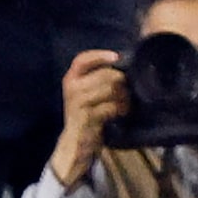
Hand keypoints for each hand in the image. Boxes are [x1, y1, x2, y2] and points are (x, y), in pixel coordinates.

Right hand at [50, 49, 129, 187]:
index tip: (117, 57)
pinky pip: (111, 106)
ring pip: (110, 89)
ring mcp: (77, 103)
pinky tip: (120, 113)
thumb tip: (123, 64)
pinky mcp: (86, 117)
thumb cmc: (86, 114)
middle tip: (127, 91)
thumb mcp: (86, 93)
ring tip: (124, 104)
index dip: (100, 56)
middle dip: (121, 82)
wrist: (76, 142)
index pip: (82, 60)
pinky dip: (120, 109)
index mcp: (71, 79)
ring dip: (123, 97)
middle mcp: (71, 88)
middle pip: (105, 74)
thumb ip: (98, 78)